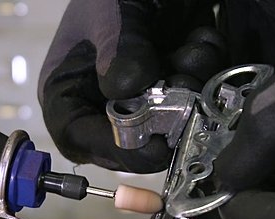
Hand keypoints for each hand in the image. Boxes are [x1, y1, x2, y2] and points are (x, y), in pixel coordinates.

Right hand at [38, 0, 226, 172]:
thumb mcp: (111, 10)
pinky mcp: (173, 86)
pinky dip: (208, 71)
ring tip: (192, 45)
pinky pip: (197, 100)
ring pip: (171, 123)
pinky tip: (200, 38)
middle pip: (130, 140)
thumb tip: (129, 90)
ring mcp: (140, 95)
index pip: (78, 137)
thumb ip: (119, 49)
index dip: (116, 148)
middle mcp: (100, 99)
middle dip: (165, 117)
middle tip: (184, 84)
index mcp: (67, 87)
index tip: (155, 145)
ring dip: (192, 87)